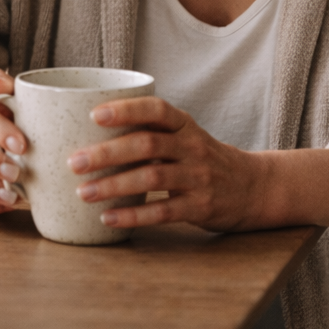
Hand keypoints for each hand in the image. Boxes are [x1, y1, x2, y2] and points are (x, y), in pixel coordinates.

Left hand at [70, 98, 328, 234]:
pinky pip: (163, 212)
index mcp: (185, 125)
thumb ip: (149, 130)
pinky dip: (134, 216)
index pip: (156, 109)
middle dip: (107, 153)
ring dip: (113, 186)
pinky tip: (108, 218)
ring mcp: (198, 178)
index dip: (126, 110)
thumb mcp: (185, 136)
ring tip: (83, 192)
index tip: (94, 115)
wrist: (254, 188)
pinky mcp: (201, 207)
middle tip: (74, 161)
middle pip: (146, 144)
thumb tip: (87, 129)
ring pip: (152, 178)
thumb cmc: (203, 159)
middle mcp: (192, 147)